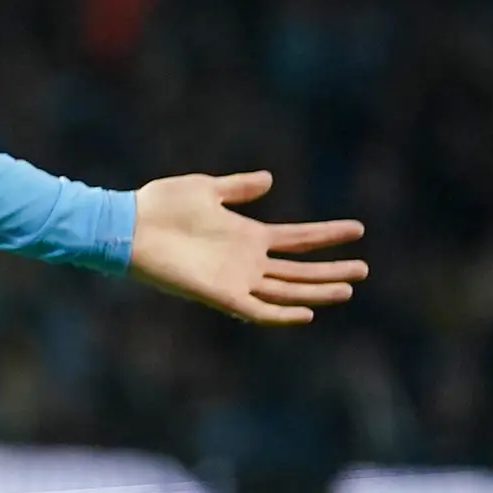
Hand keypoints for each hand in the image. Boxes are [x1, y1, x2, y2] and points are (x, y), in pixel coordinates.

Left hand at [127, 172, 366, 325]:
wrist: (128, 225)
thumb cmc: (160, 205)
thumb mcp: (206, 189)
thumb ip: (239, 187)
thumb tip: (270, 179)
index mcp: (247, 235)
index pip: (298, 238)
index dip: (328, 235)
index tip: (358, 229)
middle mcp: (246, 261)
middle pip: (300, 269)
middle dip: (332, 270)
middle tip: (364, 270)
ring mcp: (235, 279)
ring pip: (286, 289)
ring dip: (317, 291)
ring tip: (349, 287)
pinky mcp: (219, 294)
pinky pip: (257, 310)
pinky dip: (281, 313)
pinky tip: (307, 312)